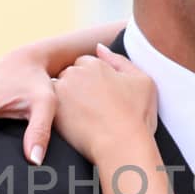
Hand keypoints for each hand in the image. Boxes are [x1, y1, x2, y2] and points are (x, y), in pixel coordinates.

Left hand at [51, 45, 157, 164]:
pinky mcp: (52, 112)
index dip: (94, 80)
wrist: (122, 145)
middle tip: (93, 108)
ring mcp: (61, 93)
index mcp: (95, 63)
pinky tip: (76, 126)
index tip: (101, 95)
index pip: (85, 64)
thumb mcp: (143, 81)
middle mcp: (74, 73)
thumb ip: (120, 60)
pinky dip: (61, 115)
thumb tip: (99, 48)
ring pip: (59, 91)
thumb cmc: (137, 115)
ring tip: (84, 118)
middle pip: (70, 74)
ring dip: (67, 99)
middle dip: (78, 87)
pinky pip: (51, 109)